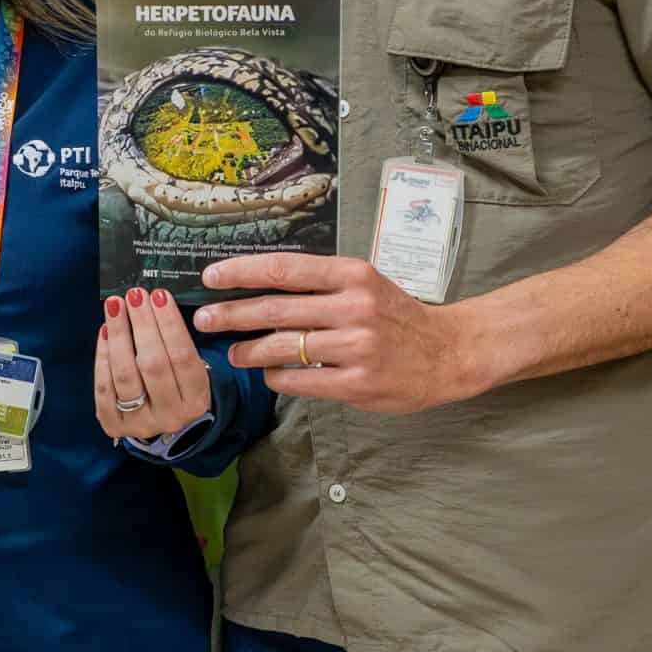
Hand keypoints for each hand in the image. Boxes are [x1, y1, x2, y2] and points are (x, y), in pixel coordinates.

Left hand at [94, 287, 215, 443]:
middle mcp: (171, 415)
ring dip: (119, 335)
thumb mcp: (189, 369)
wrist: (160, 421)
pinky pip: (104, 388)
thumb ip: (175, 343)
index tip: (158, 295)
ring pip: (125, 375)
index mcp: (196, 400)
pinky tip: (104, 331)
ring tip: (115, 306)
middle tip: (134, 295)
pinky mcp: (114, 425)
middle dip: (142, 324)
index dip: (169, 324)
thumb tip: (153, 302)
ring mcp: (141, 422)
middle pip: (153, 364)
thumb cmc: (176, 384)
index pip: (182, 357)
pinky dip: (102, 357)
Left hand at [193, 253, 483, 413]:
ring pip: (282, 347)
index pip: (284, 268)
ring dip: (248, 351)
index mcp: (352, 275)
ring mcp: (356, 347)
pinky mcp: (356, 383)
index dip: (240, 272)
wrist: (448, 353)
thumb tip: (260, 289)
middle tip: (203, 319)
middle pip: (274, 309)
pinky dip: (277, 377)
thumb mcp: (364, 284)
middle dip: (231, 314)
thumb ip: (319, 285)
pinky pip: (300, 380)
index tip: (210, 276)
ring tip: (232, 353)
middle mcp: (353, 307)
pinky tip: (268, 374)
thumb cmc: (397, 316)